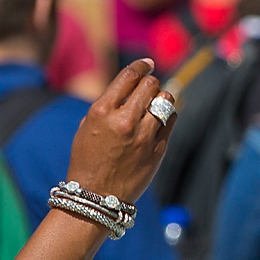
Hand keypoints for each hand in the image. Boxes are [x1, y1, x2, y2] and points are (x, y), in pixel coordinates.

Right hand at [68, 60, 176, 202]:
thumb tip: (131, 87)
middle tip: (148, 88)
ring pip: (166, 100)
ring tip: (154, 105)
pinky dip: (167, 116)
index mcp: (102, 112)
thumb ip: (108, 105)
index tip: (147, 64)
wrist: (96, 195)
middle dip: (150, 83)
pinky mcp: (158, 149)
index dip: (141, 66)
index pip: (129, 76)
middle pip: (150, 85)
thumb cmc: (88, 159)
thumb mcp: (88, 127)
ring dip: (161, 98)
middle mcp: (125, 121)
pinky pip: (171, 121)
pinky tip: (159, 121)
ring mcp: (144, 136)